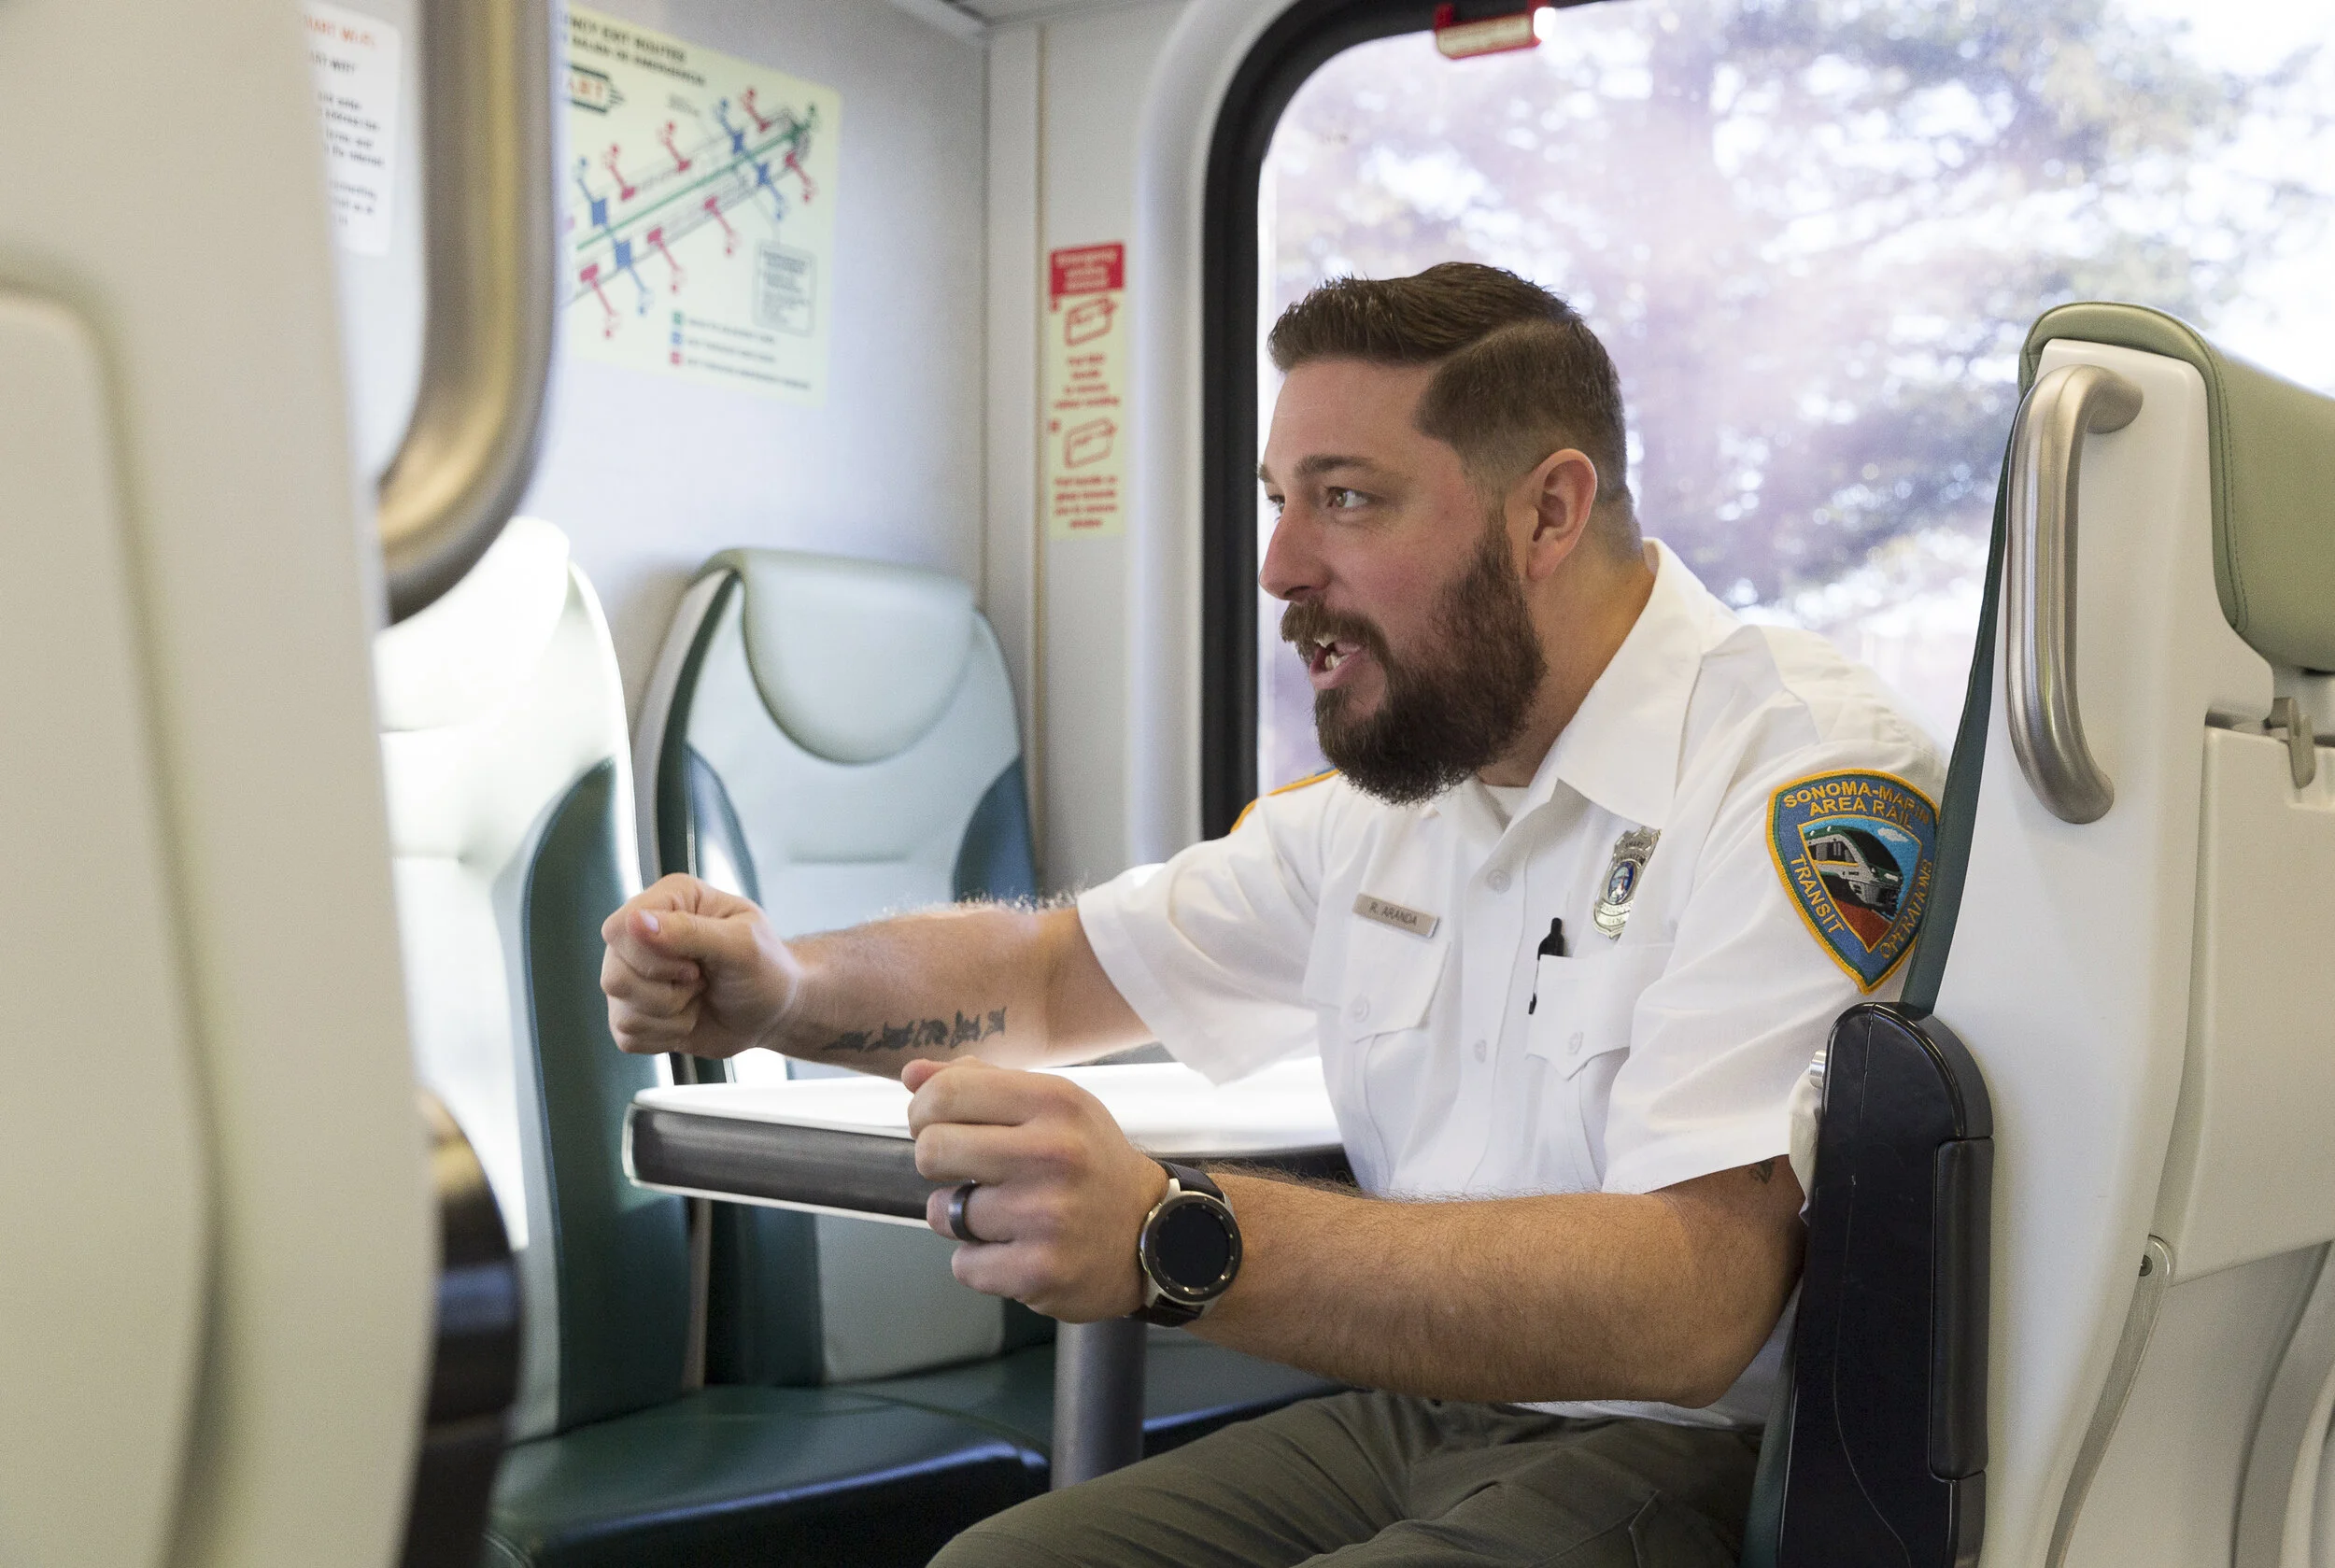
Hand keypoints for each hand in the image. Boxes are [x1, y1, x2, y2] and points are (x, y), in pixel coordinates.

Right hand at [599, 873, 799, 1056]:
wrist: (774, 1011)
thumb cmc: (765, 969)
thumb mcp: (742, 945)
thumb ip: (691, 931)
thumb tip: (636, 922)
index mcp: (670, 899)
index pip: (620, 928)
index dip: (651, 957)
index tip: (694, 965)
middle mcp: (642, 934)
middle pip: (614, 974)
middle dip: (667, 992)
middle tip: (701, 981)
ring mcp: (634, 974)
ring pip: (620, 1007)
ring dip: (671, 1015)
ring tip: (698, 998)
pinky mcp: (634, 1012)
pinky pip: (626, 1035)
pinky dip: (665, 1036)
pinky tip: (688, 1018)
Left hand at [907, 1058, 1170, 1321]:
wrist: (1155, 1234)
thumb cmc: (1088, 1162)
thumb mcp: (1050, 1107)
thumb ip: (980, 1083)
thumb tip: (911, 1074)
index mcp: (1055, 1101)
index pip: (946, 1093)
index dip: (924, 1111)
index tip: (934, 1124)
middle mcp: (1053, 1153)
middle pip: (932, 1151)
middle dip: (936, 1163)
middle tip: (964, 1170)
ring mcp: (1047, 1216)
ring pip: (942, 1213)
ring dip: (960, 1217)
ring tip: (1003, 1214)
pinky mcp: (1040, 1271)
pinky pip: (963, 1264)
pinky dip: (980, 1261)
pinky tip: (1015, 1249)